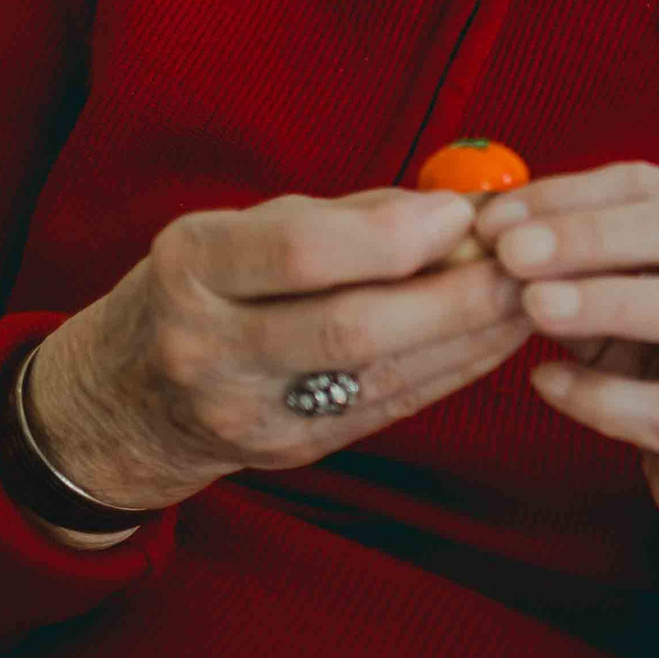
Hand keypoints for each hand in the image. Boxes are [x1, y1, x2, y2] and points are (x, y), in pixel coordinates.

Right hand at [25, 188, 532, 517]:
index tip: (461, 214)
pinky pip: (390, 407)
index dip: (392, 234)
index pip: (299, 254)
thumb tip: (456, 204)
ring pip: (380, 375)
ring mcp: (249, 412)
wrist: (123, 402)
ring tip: (534, 294)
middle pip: (350, 326)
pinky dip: (453, 368)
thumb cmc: (200, 290)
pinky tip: (499, 337)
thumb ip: (342, 216)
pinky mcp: (292, 453)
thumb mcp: (237, 231)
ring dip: (471, 333)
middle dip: (454, 294)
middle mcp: (211, 347)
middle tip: (528, 262)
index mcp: (191, 268)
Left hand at [485, 163, 658, 642]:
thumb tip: (486, 235)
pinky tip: (545, 382)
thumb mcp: (617, 292)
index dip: (568, 195)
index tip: (493, 217)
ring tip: (534, 304)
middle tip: (510, 252)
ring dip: (608, 301)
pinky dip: (602, 396)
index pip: (647, 187)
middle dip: (588, 237)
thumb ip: (570, 263)